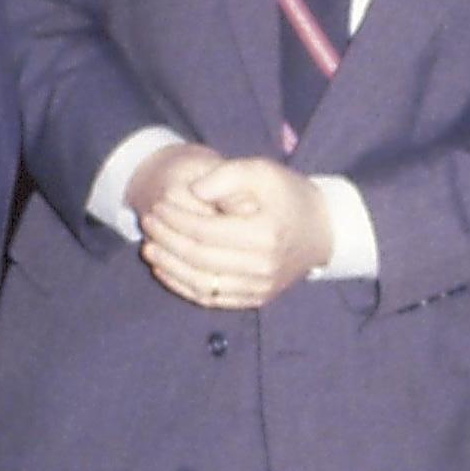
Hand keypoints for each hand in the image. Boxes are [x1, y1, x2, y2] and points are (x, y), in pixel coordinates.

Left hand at [139, 155, 332, 309]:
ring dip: (169, 267)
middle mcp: (263, 267)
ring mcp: (260, 287)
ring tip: (149, 248)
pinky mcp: (256, 299)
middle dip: (166, 240)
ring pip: (201, 284)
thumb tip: (192, 192)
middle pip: (199, 258)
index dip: (175, 219)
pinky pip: (212, 298)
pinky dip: (183, 286)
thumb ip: (226, 176)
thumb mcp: (262, 171)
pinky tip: (166, 270)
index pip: (205, 231)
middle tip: (147, 223)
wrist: (322, 231)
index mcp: (265, 234)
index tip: (157, 205)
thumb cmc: (289, 195)